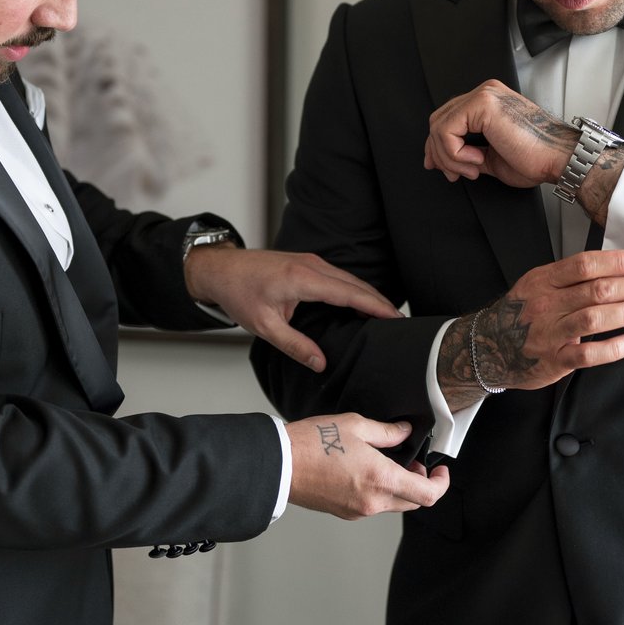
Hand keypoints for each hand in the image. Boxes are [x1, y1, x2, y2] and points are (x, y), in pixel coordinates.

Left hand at [184, 247, 400, 370]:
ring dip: (369, 295)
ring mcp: (310, 261)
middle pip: (355, 284)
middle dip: (380, 302)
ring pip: (349, 278)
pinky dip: (355, 289)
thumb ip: (295, 346)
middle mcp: (311, 265)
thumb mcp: (265, 326)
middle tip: (402, 322)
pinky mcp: (307, 262)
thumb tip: (321, 363)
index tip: (396, 318)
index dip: (375, 306)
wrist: (221, 269)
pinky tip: (362, 302)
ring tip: (388, 315)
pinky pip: (338, 276)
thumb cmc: (239, 294)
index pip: (349, 293)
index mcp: (302, 279)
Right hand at [286, 415, 449, 519]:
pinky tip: (366, 470)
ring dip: (399, 486)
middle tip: (412, 460)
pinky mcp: (345, 513)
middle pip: (413, 502)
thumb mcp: (356, 425)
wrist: (279, 464)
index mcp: (382, 480)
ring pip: (393, 504)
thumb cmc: (313, 443)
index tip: (440, 470)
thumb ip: (387, 431)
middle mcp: (373, 502)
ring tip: (386, 461)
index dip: (441, 483)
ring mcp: (358, 511)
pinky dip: (380, 491)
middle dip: (420, 482)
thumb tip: (405, 432)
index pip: (428, 494)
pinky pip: (374, 505)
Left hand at [424, 79, 574, 188]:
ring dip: (450, 157)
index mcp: (489, 102)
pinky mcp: (482, 104)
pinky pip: (447, 131)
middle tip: (454, 173)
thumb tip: (444, 159)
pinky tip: (477, 160)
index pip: (448, 118)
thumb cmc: (537, 158)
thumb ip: (467, 152)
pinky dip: (455, 153)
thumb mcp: (492, 157)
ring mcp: (484, 95)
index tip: (439, 166)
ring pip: (439, 127)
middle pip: (438, 120)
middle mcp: (486, 93)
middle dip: (438, 153)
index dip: (437, 145)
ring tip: (473, 168)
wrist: (559, 158)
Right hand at [437, 250, 623, 408]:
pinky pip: (587, 354)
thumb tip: (612, 269)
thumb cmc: (520, 315)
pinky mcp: (554, 360)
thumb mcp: (536, 285)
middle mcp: (547, 304)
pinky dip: (612, 348)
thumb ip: (568, 278)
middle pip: (595, 289)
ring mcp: (550, 332)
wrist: (489, 348)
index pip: (584, 265)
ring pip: (594, 317)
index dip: (616, 262)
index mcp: (544, 280)